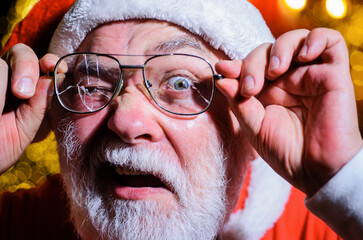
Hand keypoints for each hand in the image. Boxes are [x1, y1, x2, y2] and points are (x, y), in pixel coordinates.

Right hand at [0, 44, 60, 172]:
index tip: (54, 67)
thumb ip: (40, 105)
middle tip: (23, 92)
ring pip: (0, 64)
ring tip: (0, 109)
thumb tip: (54, 79)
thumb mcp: (25, 129)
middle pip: (20, 53)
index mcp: (27, 89)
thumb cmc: (0, 148)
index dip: (49, 61)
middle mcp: (7, 79)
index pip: (41, 64)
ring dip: (3, 85)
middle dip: (26, 66)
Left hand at [216, 28, 362, 195]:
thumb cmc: (286, 153)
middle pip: (268, 51)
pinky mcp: (334, 74)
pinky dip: (315, 40)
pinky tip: (302, 58)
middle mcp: (289, 81)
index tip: (222, 70)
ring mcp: (311, 75)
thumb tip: (221, 78)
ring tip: (274, 72)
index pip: (252, 65)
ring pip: (296, 40)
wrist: (316, 172)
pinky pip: (331, 41)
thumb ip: (239, 102)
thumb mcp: (254, 128)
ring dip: (279, 49)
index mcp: (269, 92)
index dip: (237, 64)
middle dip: (253, 63)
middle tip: (249, 88)